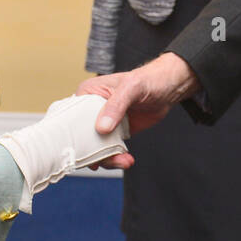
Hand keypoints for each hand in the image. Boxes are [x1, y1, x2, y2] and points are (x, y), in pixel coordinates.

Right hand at [79, 52, 198, 167]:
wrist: (168, 89)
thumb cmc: (148, 79)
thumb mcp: (131, 88)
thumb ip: (115, 106)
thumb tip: (102, 127)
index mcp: (88, 93)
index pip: (72, 117)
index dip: (74, 134)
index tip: (81, 150)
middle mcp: (93, 109)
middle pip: (82, 136)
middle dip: (93, 152)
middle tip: (106, 160)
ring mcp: (105, 122)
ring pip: (96, 147)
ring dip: (108, 159)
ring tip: (123, 161)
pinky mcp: (116, 132)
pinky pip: (110, 150)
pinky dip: (116, 158)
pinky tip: (126, 159)